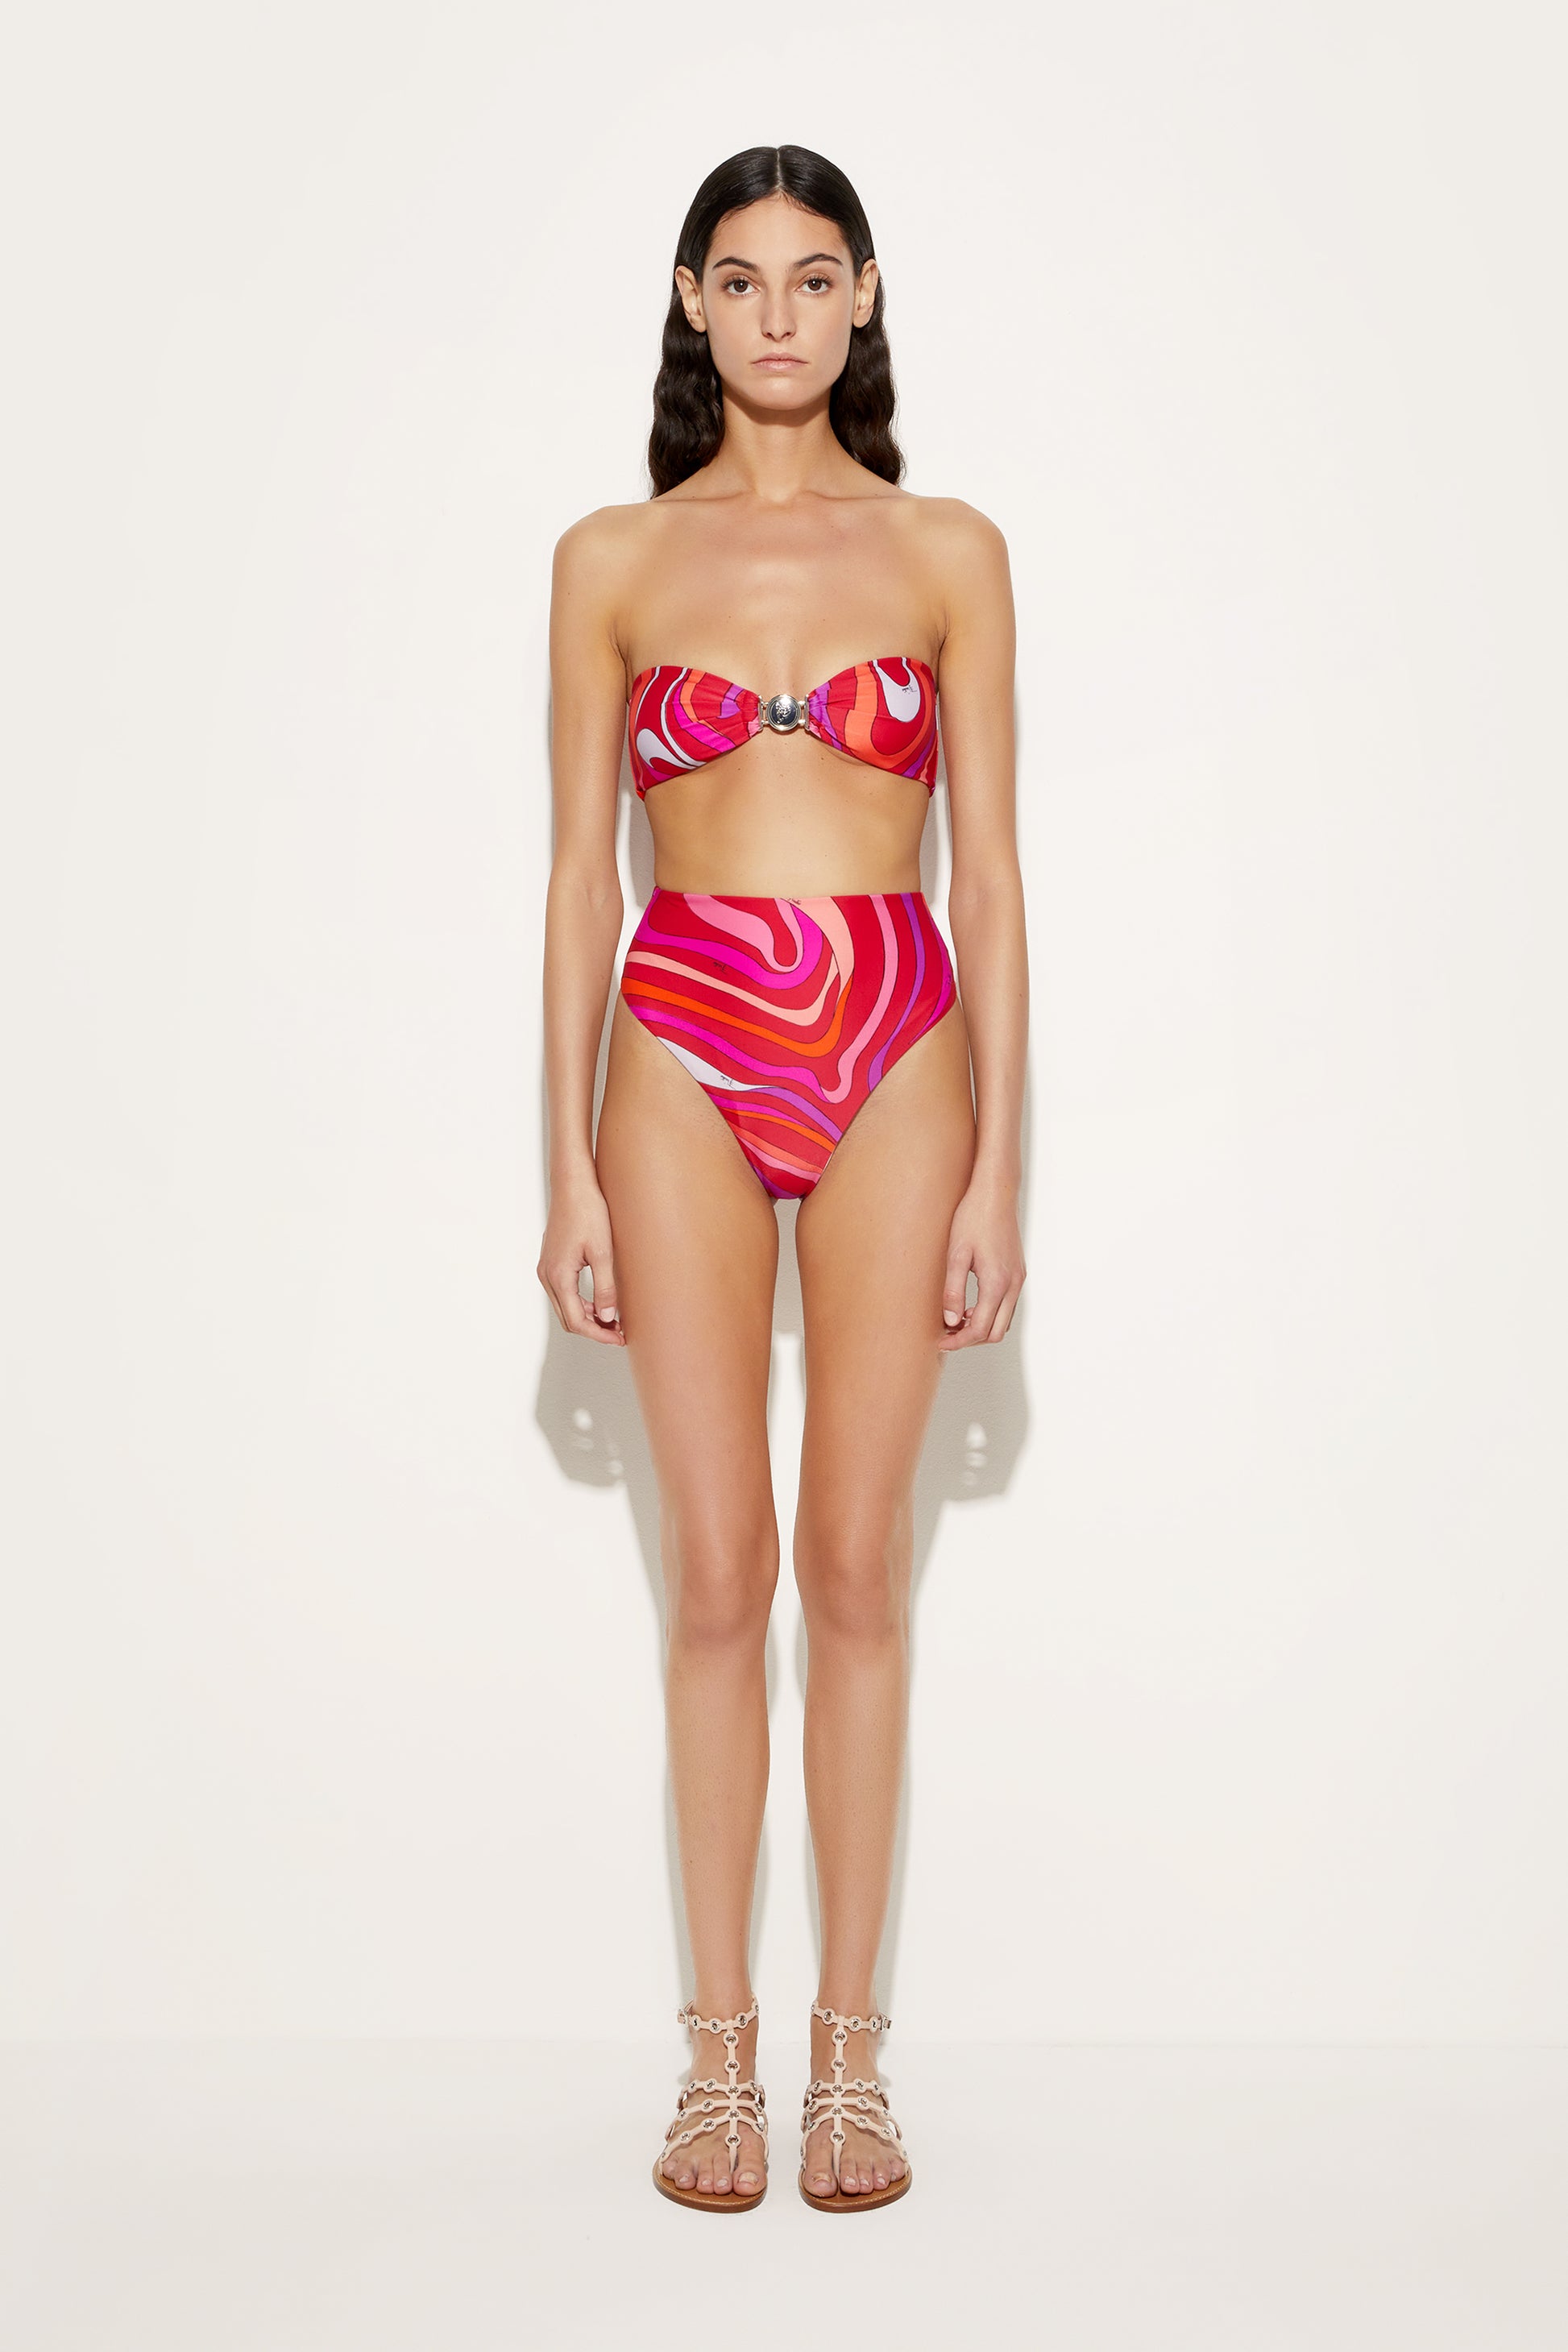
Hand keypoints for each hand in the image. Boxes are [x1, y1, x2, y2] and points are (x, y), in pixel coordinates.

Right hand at [537, 1170, 626, 1344]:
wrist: (573, 1186)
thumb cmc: (588, 1212)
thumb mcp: (603, 1252)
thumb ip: (605, 1288)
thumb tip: (608, 1318)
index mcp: (559, 1276)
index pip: (576, 1321)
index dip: (599, 1334)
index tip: (619, 1338)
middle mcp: (548, 1276)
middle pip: (568, 1318)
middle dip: (594, 1329)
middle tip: (620, 1332)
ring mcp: (547, 1269)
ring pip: (565, 1307)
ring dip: (587, 1317)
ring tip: (614, 1318)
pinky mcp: (551, 1262)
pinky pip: (563, 1293)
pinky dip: (581, 1303)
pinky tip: (600, 1301)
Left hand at [938, 1175, 1024, 1348]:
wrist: (995, 1193)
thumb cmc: (973, 1218)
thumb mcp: (956, 1254)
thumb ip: (953, 1291)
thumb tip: (951, 1321)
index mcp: (996, 1283)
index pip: (980, 1329)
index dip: (959, 1341)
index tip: (940, 1341)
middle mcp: (1013, 1285)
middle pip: (996, 1332)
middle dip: (971, 1339)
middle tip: (947, 1334)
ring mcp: (1018, 1279)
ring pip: (1004, 1321)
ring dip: (982, 1327)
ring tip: (955, 1319)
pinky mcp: (1018, 1272)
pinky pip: (1007, 1306)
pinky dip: (990, 1314)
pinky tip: (970, 1305)